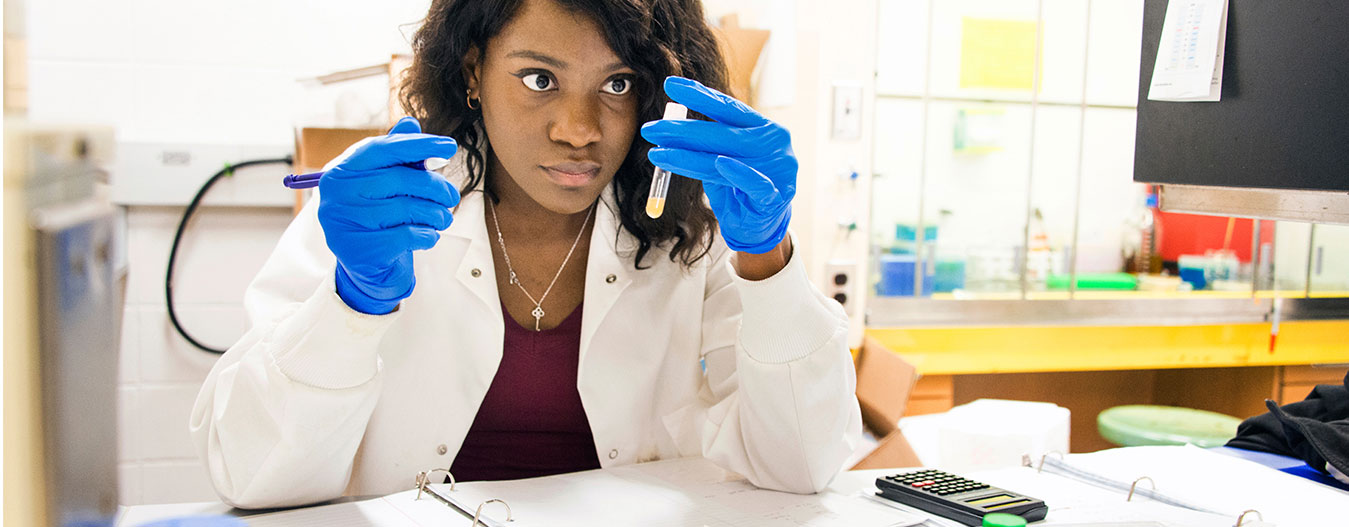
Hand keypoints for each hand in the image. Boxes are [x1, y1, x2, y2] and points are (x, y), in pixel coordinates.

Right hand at [317, 117, 459, 313]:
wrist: (367, 267)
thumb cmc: (379, 217)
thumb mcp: (386, 184)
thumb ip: (397, 156)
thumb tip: (410, 124)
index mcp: (341, 169)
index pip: (383, 149)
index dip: (419, 146)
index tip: (450, 146)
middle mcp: (336, 192)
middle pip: (399, 179)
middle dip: (434, 187)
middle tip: (451, 197)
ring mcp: (343, 221)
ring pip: (405, 208)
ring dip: (435, 214)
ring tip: (444, 218)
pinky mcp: (357, 249)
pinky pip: (405, 235)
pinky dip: (426, 235)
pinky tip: (429, 235)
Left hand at [641, 76, 794, 253]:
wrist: (761, 228)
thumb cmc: (739, 189)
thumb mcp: (720, 163)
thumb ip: (704, 146)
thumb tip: (668, 127)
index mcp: (762, 127)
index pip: (728, 108)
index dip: (699, 95)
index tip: (669, 85)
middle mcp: (772, 142)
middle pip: (722, 133)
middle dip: (682, 131)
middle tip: (650, 129)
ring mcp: (778, 167)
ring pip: (727, 158)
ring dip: (689, 156)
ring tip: (659, 152)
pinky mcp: (776, 196)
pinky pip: (756, 183)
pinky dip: (739, 173)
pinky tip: (721, 163)